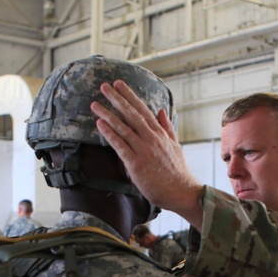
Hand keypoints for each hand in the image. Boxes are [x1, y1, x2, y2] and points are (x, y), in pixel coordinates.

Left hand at [92, 80, 204, 226]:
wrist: (182, 192)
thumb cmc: (178, 171)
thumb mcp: (175, 145)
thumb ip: (167, 127)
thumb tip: (161, 111)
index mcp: (160, 133)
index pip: (142, 109)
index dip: (129, 96)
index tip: (119, 84)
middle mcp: (152, 138)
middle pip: (131, 114)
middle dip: (116, 99)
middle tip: (103, 86)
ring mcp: (144, 150)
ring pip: (123, 128)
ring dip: (108, 114)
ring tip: (95, 104)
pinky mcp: (136, 164)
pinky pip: (120, 146)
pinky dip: (110, 134)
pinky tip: (100, 125)